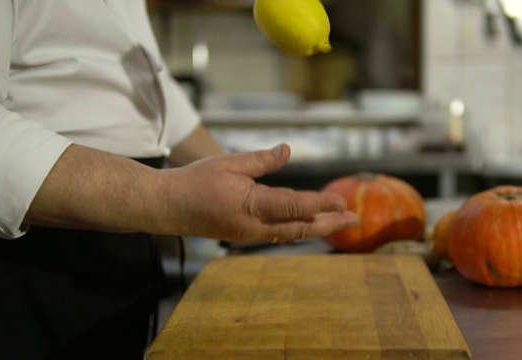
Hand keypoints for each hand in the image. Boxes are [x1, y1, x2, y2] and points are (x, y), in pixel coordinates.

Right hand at [159, 144, 358, 242]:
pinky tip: (308, 223)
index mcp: (250, 206)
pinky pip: (277, 234)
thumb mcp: (228, 162)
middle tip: (353, 220)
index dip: (321, 205)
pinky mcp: (244, 236)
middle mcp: (252, 226)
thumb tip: (287, 151)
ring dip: (315, 229)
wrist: (167, 207)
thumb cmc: (195, 181)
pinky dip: (297, 229)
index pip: (294, 206)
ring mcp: (248, 235)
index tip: (343, 204)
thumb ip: (261, 160)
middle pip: (299, 229)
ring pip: (289, 234)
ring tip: (338, 223)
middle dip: (328, 225)